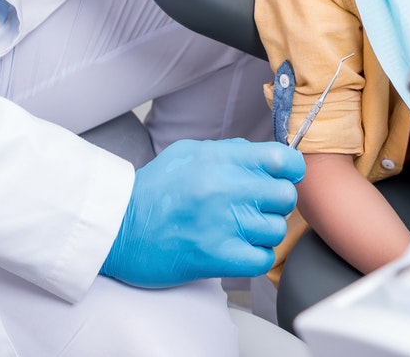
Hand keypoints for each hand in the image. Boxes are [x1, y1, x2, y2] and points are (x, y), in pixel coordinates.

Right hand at [99, 138, 304, 287]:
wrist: (119, 228)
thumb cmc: (152, 192)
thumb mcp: (188, 154)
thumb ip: (228, 151)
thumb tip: (261, 157)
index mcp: (218, 160)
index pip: (280, 158)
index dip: (290, 169)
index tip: (284, 177)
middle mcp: (224, 188)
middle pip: (284, 195)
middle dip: (275, 203)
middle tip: (257, 207)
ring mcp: (223, 224)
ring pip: (275, 229)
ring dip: (262, 232)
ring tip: (240, 230)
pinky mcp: (217, 257)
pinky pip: (263, 258)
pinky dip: (255, 256)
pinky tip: (238, 249)